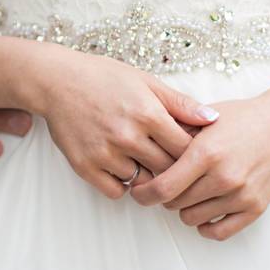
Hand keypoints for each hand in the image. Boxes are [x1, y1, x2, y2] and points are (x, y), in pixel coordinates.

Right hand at [27, 46, 220, 198]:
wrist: (56, 81)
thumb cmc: (102, 78)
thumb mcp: (145, 81)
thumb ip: (180, 103)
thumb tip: (213, 120)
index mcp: (147, 114)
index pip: (187, 150)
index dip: (193, 154)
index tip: (191, 153)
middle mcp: (127, 136)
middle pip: (168, 170)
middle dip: (173, 168)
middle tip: (169, 161)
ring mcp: (105, 153)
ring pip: (142, 182)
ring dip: (146, 176)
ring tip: (140, 159)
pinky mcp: (85, 166)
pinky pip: (115, 191)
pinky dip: (121, 183)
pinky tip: (120, 166)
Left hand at [131, 97, 269, 239]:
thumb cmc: (239, 119)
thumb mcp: (202, 118)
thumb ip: (173, 134)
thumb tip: (143, 151)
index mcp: (206, 153)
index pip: (164, 188)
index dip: (144, 194)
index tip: (138, 192)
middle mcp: (224, 177)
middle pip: (175, 204)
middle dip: (164, 196)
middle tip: (167, 185)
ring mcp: (241, 195)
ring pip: (193, 219)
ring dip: (184, 209)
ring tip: (188, 192)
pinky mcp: (255, 208)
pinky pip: (220, 232)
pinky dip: (206, 226)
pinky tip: (204, 210)